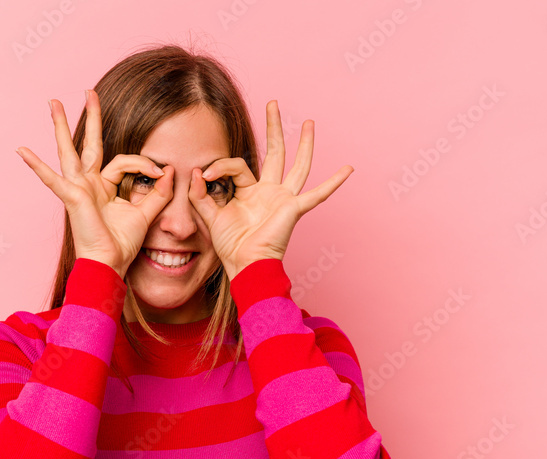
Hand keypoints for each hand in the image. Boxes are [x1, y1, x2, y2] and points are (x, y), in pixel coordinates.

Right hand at [15, 90, 173, 278]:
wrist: (109, 263)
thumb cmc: (123, 243)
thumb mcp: (146, 213)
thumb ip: (159, 192)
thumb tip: (169, 170)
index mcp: (104, 186)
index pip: (124, 161)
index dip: (144, 164)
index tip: (160, 173)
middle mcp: (89, 183)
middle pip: (89, 144)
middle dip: (91, 117)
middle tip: (90, 92)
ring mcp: (77, 187)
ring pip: (69, 150)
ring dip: (60, 125)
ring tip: (53, 102)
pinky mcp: (71, 196)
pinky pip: (52, 178)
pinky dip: (37, 166)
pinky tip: (22, 151)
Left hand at [186, 99, 353, 280]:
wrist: (245, 266)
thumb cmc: (230, 247)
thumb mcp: (209, 217)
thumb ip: (200, 195)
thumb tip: (198, 171)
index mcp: (250, 192)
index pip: (237, 165)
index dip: (219, 166)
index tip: (204, 175)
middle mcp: (269, 191)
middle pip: (275, 153)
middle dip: (274, 128)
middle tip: (273, 103)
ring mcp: (284, 198)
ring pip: (298, 165)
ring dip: (304, 143)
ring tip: (309, 122)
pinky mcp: (294, 208)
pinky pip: (318, 194)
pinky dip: (334, 182)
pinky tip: (349, 169)